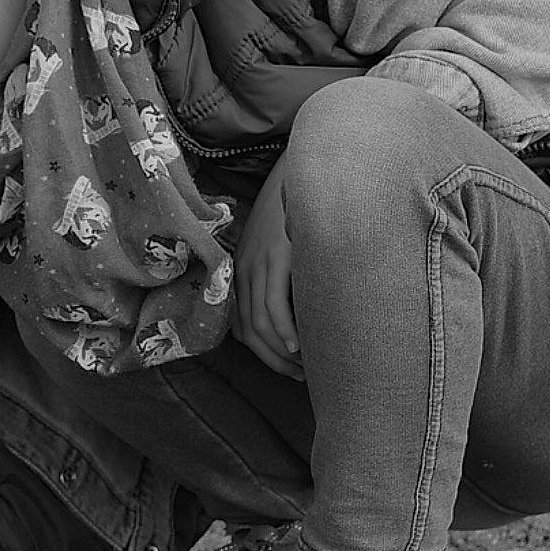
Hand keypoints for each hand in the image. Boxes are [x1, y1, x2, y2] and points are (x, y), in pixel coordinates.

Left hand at [232, 159, 303, 380]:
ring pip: (260, 323)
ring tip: (304, 367)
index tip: (289, 367)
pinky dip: (285, 330)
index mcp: (243, 272)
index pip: (242, 327)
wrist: (302, 174)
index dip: (263, 354)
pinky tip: (298, 346)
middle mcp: (244, 270)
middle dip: (273, 361)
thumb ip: (285, 279)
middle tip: (300, 376)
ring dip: (281, 353)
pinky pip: (273, 304)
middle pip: (250, 332)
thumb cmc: (301, 215)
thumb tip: (306, 316)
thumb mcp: (285, 250)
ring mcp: (258, 263)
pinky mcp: (276, 256)